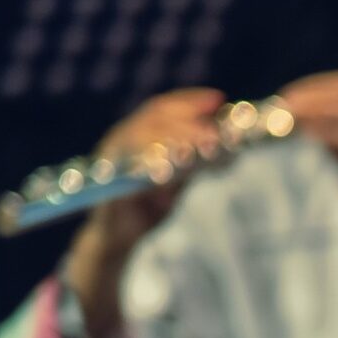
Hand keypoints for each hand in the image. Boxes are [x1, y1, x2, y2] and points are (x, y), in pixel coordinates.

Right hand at [65, 88, 226, 337]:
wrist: (117, 238)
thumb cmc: (148, 205)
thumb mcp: (177, 178)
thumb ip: (195, 160)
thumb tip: (229, 144)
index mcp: (137, 133)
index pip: (163, 107)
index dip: (190, 101)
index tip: (219, 99)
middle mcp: (121, 140)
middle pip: (154, 117)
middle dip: (188, 118)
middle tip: (218, 127)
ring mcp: (112, 160)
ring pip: (142, 138)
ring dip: (178, 138)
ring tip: (209, 143)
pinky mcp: (109, 185)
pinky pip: (132, 171)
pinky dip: (156, 166)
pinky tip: (179, 169)